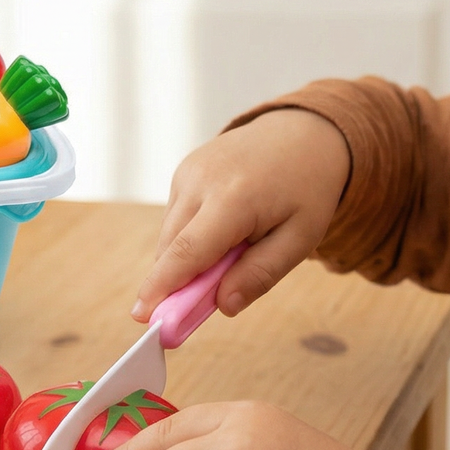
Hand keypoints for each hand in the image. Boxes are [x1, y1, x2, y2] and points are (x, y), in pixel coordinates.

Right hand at [131, 109, 349, 322]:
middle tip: (193, 310)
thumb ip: (260, 274)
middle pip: (171, 248)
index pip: (187, 251)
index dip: (162, 288)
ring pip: (171, 235)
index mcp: (234, 197)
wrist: (303, 132)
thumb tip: (223, 305)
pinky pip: (177, 218)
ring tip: (233, 253)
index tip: (143, 318)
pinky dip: (191, 236)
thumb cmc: (306, 188)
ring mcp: (188, 172)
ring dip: (188, 259)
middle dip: (175, 285)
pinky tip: (223, 230)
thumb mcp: (300, 238)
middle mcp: (202, 180)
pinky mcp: (184, 171)